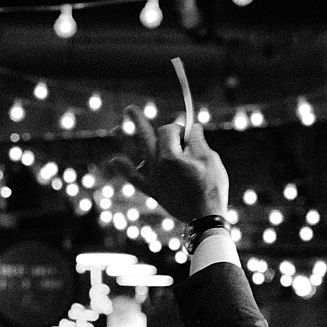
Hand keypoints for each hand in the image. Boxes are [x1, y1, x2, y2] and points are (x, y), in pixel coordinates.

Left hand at [107, 108, 228, 223]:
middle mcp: (157, 165)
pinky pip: (134, 178)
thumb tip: (192, 127)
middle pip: (144, 137)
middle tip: (129, 109)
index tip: (187, 133)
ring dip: (124, 142)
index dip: (177, 127)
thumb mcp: (210, 159)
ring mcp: (152, 178)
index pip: (168, 131)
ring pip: (134, 155)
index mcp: (170, 155)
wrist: (204, 217)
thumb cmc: (211, 187)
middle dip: (137, 121)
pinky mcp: (152, 190)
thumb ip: (198, 140)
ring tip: (115, 130)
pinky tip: (115, 160)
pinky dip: (124, 169)